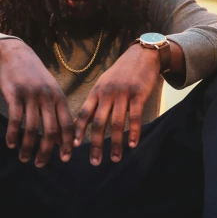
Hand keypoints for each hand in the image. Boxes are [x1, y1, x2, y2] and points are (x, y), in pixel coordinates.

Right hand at [0, 39, 73, 166]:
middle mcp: (48, 97)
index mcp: (59, 97)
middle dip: (46, 151)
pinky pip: (15, 120)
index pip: (67, 125)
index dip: (67, 144)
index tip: (65, 159)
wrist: (15, 54)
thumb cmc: (34, 76)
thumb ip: (57, 113)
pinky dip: (13, 135)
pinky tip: (11, 144)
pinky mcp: (15, 94)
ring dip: (28, 147)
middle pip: (51, 130)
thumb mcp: (50, 91)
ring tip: (24, 158)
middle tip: (40, 164)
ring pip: (32, 128)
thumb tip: (61, 140)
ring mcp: (32, 95)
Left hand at [73, 44, 161, 164]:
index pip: (84, 114)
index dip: (78, 131)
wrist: (142, 55)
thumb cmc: (121, 73)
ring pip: (116, 123)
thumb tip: (84, 122)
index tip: (74, 147)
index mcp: (96, 92)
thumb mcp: (104, 83)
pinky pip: (134, 116)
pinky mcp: (138, 94)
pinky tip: (132, 144)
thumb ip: (96, 101)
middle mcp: (107, 94)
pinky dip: (133, 132)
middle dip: (95, 144)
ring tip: (114, 159)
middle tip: (94, 162)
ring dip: (114, 143)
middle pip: (98, 122)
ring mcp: (123, 94)